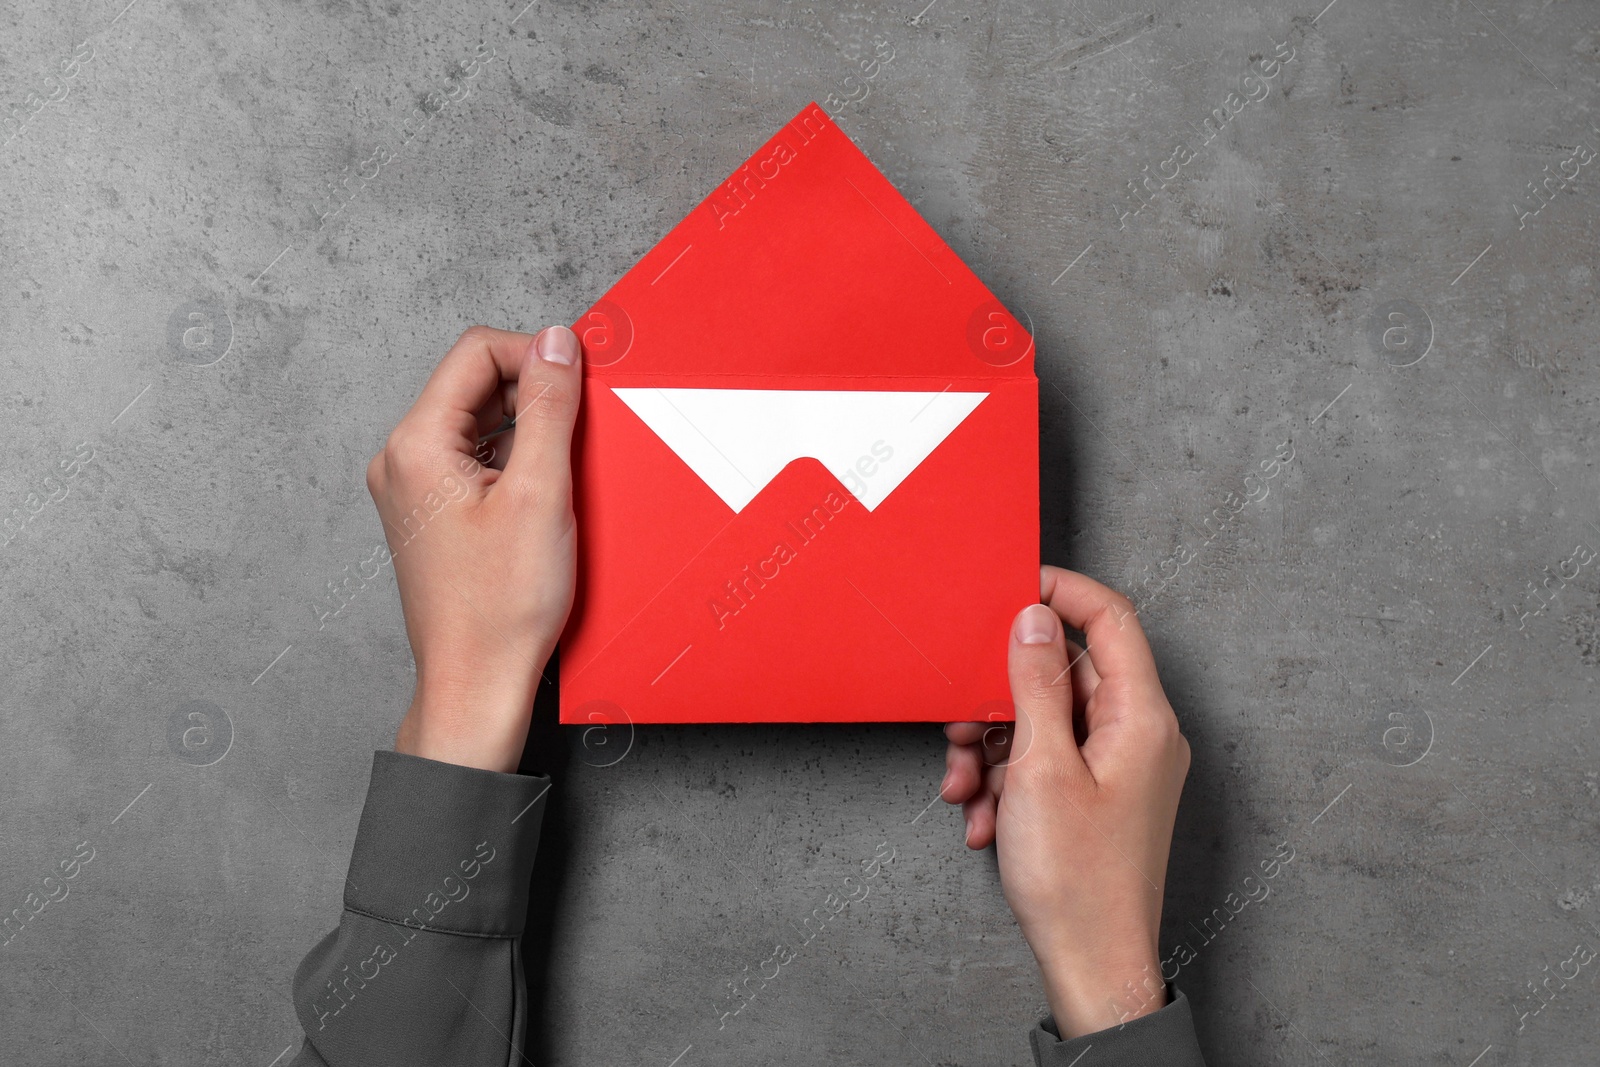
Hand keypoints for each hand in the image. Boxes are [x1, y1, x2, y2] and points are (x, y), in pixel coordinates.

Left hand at [365, 325, 581, 772]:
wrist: (478, 685)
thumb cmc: (501, 609)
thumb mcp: (540, 493)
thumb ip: (549, 407)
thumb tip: (555, 341)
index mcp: (416, 445)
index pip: (476, 352)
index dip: (536, 354)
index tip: (582, 377)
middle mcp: (403, 461)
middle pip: (476, 383)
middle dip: (536, 393)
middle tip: (583, 428)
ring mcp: (415, 490)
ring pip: (480, 422)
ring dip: (530, 429)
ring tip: (565, 471)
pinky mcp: (435, 515)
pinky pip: (478, 459)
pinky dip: (517, 461)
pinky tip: (547, 495)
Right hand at [941, 566, 1189, 1037]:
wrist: (1093, 966)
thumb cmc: (1077, 881)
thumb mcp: (1041, 769)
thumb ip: (1035, 685)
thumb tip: (1034, 619)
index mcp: (1140, 717)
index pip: (1111, 619)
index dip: (1061, 593)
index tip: (1011, 588)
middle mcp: (1139, 735)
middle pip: (1065, 675)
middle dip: (1001, 696)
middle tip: (960, 722)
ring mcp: (1120, 768)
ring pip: (1045, 722)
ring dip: (992, 748)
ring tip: (964, 788)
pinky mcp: (1099, 797)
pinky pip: (1046, 762)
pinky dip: (1007, 781)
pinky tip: (982, 818)